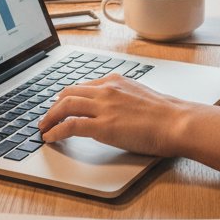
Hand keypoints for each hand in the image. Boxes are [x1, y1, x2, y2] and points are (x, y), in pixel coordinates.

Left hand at [37, 76, 186, 156]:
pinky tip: (50, 138)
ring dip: (50, 117)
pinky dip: (56, 131)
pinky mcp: (103, 126)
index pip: (83, 85)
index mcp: (116, 81)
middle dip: (54, 106)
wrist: (175, 121)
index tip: (61, 106)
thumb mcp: (139, 95)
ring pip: (65, 105)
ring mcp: (104, 107)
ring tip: (43, 128)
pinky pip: (70, 126)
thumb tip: (113, 109)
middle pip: (68, 92)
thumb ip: (122, 97)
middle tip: (47, 117)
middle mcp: (107, 89)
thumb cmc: (165, 114)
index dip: (67, 97)